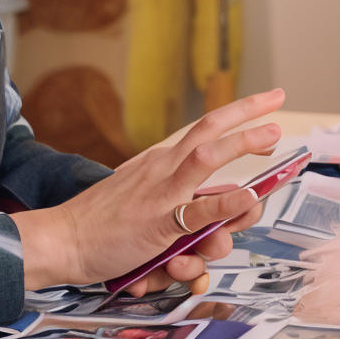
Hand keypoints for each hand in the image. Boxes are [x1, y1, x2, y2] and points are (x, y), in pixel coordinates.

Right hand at [10, 89, 284, 291]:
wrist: (63, 240)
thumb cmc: (100, 227)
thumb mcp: (144, 208)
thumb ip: (183, 214)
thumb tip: (219, 226)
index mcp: (158, 162)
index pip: (201, 131)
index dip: (233, 118)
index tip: (260, 111)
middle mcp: (162, 169)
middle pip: (209, 128)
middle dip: (246, 110)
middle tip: (276, 98)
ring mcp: (162, 193)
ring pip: (209, 157)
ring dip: (244, 143)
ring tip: (272, 135)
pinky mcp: (159, 222)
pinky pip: (200, 210)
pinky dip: (227, 202)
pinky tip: (249, 195)